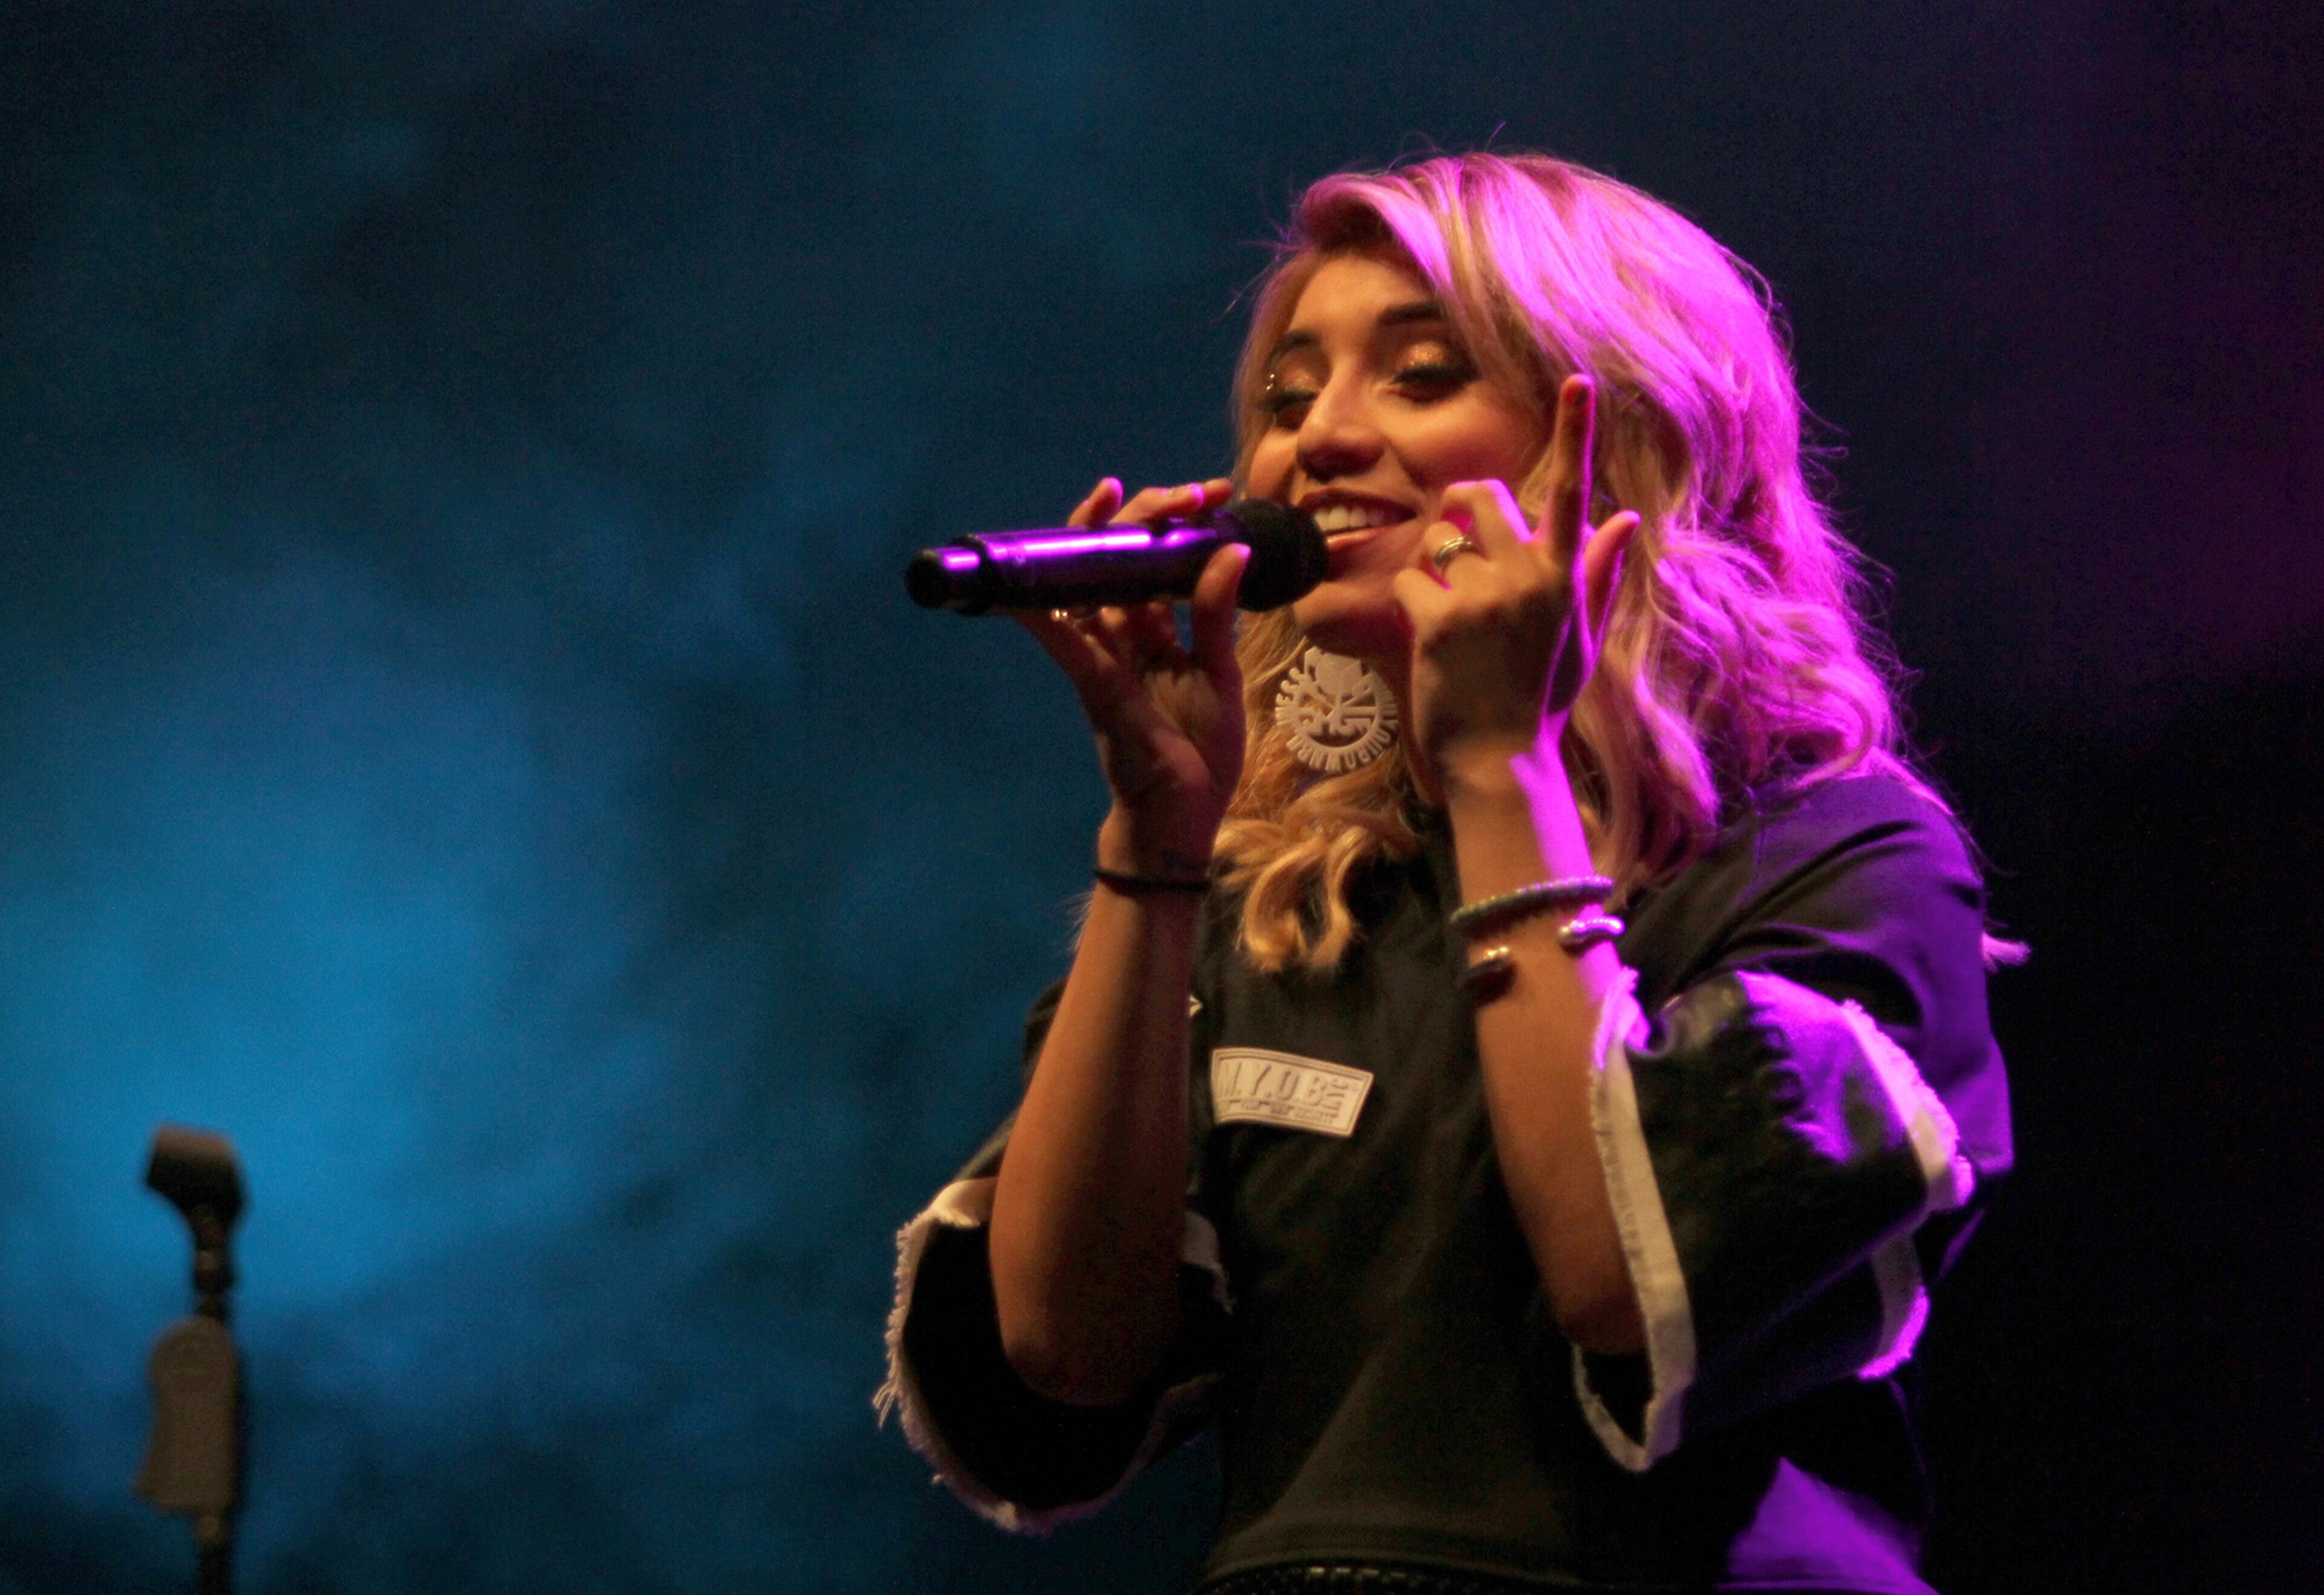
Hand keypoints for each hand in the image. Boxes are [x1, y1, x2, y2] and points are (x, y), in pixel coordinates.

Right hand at [1016, 477, 1247, 876]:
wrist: (1180, 818)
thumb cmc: (1199, 751)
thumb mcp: (1220, 674)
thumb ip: (1217, 615)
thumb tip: (1232, 550)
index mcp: (1160, 630)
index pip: (1154, 560)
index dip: (1174, 523)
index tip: (1210, 492)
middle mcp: (1126, 635)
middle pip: (1117, 559)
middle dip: (1143, 516)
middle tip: (1182, 492)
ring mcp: (1105, 657)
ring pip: (1085, 584)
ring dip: (1092, 539)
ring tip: (1109, 495)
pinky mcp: (1094, 686)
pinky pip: (1061, 643)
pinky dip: (1040, 614)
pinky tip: (1024, 587)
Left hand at [1390, 375, 1640, 794]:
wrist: (1500, 760)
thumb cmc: (1540, 697)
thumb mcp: (1582, 636)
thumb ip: (1600, 572)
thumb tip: (1626, 517)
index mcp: (1567, 576)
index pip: (1574, 491)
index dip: (1575, 432)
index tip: (1579, 380)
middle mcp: (1529, 577)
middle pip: (1480, 495)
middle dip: (1462, 511)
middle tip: (1463, 555)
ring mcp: (1483, 598)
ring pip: (1437, 539)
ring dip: (1435, 569)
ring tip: (1454, 619)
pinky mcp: (1438, 621)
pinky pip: (1407, 582)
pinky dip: (1409, 607)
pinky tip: (1430, 643)